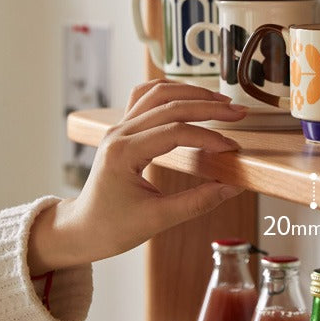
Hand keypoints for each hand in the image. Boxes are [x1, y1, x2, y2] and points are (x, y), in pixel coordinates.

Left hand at [27, 80, 247, 274]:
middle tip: (237, 113)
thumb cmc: (111, 227)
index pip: (175, 132)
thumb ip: (198, 202)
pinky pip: (145, 96)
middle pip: (169, 104)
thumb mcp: (158, 219)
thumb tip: (233, 187)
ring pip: (157, 92)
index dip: (209, 137)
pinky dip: (170, 91)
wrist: (81, 229)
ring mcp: (119, 128)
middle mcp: (119, 133)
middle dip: (208, 106)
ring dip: (191, 92)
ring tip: (220, 100)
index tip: (232, 148)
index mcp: (123, 153)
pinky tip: (190, 96)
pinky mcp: (123, 129)